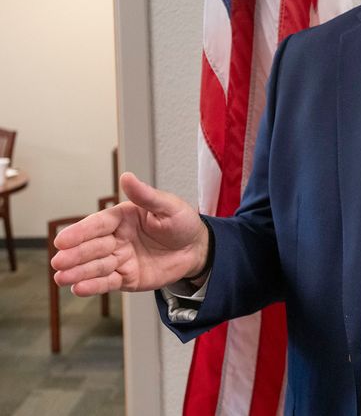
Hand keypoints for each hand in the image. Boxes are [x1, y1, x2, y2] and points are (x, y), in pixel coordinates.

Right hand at [51, 172, 208, 295]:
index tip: (62, 240)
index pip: (98, 224)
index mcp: (123, 217)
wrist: (197, 249)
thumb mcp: (168, 206)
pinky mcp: (126, 278)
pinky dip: (93, 286)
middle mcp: (117, 238)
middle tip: (58, 262)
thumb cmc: (182, 222)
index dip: (80, 232)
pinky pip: (107, 282)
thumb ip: (146, 195)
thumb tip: (127, 176)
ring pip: (95, 266)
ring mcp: (120, 259)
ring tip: (61, 278)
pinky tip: (79, 289)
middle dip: (75, 254)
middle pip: (92, 246)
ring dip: (78, 272)